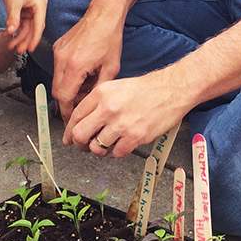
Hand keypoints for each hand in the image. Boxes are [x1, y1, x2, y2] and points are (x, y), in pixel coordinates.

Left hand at [0, 0, 47, 54]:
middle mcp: (38, 7)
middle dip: (25, 39)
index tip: (30, 50)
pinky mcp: (24, 8)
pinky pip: (21, 22)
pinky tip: (8, 35)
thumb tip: (11, 32)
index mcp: (40, 4)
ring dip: (19, 36)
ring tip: (10, 46)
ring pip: (27, 27)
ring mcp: (31, 7)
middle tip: (17, 50)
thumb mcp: (12, 2)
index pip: (39, 25)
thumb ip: (13, 19)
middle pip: (33, 28)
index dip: (34, 39)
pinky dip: (15, 29)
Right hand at [51, 7, 123, 119]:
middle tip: (81, 105)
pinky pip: (58, 69)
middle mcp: (62, 59)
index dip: (67, 112)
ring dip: (68, 89)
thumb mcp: (111, 68)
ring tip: (85, 87)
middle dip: (67, 102)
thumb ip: (98, 89)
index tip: (72, 120)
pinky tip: (82, 74)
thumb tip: (90, 104)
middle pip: (57, 91)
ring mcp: (58, 52)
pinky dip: (67, 76)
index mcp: (75, 66)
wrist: (103, 14)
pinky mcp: (58, 47)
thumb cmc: (110, 38)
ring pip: (56, 81)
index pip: (64, 98)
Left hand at [63, 70, 188, 156]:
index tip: (69, 139)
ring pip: (97, 147)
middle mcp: (108, 108)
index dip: (69, 131)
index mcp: (101, 93)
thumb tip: (83, 122)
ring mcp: (121, 124)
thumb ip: (98, 102)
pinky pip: (116, 153)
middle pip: (80, 134)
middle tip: (84, 145)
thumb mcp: (116, 87)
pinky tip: (122, 144)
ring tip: (107, 144)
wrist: (171, 90)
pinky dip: (117, 151)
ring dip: (100, 149)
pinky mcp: (135, 136)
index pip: (75, 116)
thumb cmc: (146, 89)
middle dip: (80, 143)